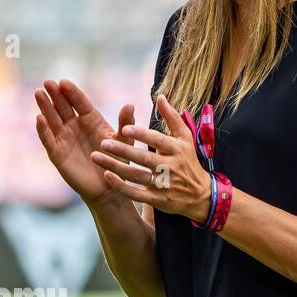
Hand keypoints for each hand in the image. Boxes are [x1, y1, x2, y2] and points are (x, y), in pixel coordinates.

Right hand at [35, 79, 135, 207]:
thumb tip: (129, 104)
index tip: (64, 81)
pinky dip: (43, 130)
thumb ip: (125, 123)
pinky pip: (48, 140)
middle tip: (47, 82)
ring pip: (53, 120)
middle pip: (63, 108)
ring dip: (45, 107)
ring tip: (39, 93)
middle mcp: (76, 127)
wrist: (109, 186)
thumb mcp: (124, 141)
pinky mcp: (57, 154)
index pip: (80, 103)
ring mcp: (65, 139)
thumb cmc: (118, 161)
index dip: (72, 93)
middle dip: (55, 95)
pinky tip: (39, 119)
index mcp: (92, 120)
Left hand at [89, 93, 211, 221]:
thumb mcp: (185, 138)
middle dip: (123, 150)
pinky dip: (121, 186)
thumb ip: (172, 117)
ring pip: (136, 175)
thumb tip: (160, 96)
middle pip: (144, 159)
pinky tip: (107, 177)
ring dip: (116, 167)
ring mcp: (164, 184)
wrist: (201, 194)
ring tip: (96, 157)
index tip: (125, 128)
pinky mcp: (157, 199)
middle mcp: (171, 167)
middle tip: (103, 142)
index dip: (142, 135)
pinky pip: (136, 194)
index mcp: (177, 149)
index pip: (158, 141)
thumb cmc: (188, 161)